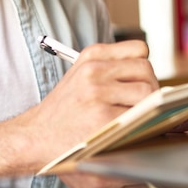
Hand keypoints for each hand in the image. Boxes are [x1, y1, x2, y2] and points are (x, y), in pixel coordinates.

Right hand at [23, 39, 158, 167]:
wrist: (36, 136)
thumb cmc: (64, 109)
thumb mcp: (80, 73)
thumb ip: (111, 65)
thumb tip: (149, 72)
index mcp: (91, 56)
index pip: (139, 50)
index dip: (143, 68)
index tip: (139, 82)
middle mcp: (94, 71)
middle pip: (146, 71)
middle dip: (151, 88)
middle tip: (142, 105)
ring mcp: (98, 95)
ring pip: (148, 93)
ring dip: (150, 107)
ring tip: (136, 118)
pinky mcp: (104, 120)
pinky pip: (141, 116)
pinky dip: (143, 123)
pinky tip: (131, 129)